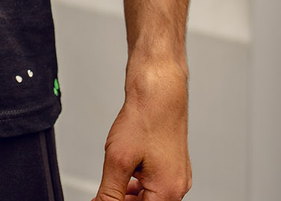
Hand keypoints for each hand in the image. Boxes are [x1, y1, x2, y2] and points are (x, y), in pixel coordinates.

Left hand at [92, 61, 191, 200]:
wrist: (158, 90)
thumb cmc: (145, 117)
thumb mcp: (118, 160)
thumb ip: (109, 192)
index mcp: (168, 192)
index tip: (103, 198)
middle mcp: (177, 187)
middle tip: (104, 194)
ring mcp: (178, 175)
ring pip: (151, 197)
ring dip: (130, 195)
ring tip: (114, 183)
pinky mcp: (174, 165)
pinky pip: (156, 184)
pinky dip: (139, 184)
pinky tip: (127, 175)